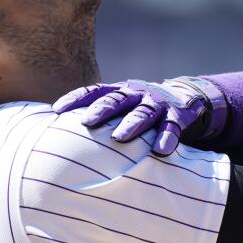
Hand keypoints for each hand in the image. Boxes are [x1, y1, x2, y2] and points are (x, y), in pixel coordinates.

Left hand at [52, 78, 227, 155]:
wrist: (185, 99)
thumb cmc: (141, 110)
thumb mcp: (122, 107)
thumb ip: (100, 117)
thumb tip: (61, 136)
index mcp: (120, 91)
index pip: (94, 91)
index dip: (76, 99)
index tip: (57, 110)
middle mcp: (136, 94)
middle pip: (117, 100)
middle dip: (101, 110)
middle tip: (87, 123)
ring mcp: (157, 103)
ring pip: (143, 113)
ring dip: (131, 124)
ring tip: (119, 138)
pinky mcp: (178, 115)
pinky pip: (172, 127)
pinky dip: (167, 138)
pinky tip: (161, 151)